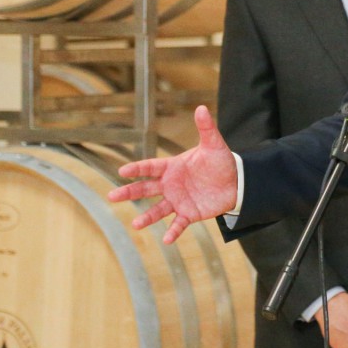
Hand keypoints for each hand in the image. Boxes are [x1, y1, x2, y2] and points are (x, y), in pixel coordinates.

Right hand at [107, 105, 236, 243]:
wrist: (236, 182)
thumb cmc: (221, 162)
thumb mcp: (214, 144)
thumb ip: (206, 128)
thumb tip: (201, 107)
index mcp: (173, 167)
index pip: (150, 167)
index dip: (137, 169)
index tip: (122, 171)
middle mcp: (171, 185)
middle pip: (145, 189)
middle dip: (129, 192)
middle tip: (111, 196)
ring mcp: (179, 200)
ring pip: (158, 209)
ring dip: (147, 217)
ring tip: (135, 225)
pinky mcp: (190, 213)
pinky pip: (179, 224)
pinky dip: (173, 232)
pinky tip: (167, 240)